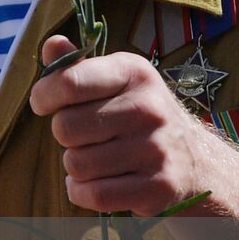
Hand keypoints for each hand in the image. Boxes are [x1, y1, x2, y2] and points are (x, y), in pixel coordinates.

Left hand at [29, 36, 238, 215]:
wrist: (195, 161)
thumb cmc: (137, 114)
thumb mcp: (114, 81)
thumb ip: (76, 66)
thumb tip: (52, 44)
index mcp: (133, 73)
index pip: (70, 82)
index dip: (44, 96)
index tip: (43, 103)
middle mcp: (148, 108)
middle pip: (65, 128)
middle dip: (65, 135)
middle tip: (86, 135)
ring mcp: (156, 149)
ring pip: (76, 164)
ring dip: (76, 166)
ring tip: (96, 158)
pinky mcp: (158, 187)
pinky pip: (93, 194)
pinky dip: (82, 192)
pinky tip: (94, 183)